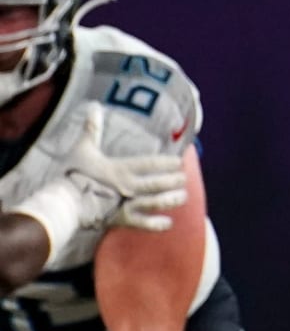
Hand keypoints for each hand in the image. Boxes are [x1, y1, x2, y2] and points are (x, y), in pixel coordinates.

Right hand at [64, 103, 187, 232]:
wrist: (64, 201)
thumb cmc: (73, 174)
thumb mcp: (83, 148)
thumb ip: (92, 129)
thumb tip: (94, 106)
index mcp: (121, 169)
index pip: (150, 164)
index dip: (167, 163)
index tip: (179, 162)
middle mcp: (128, 186)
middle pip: (157, 183)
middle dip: (173, 181)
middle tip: (184, 178)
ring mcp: (126, 204)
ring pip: (155, 202)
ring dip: (171, 199)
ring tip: (182, 197)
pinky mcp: (121, 219)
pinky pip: (143, 223)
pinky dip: (157, 224)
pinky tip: (169, 223)